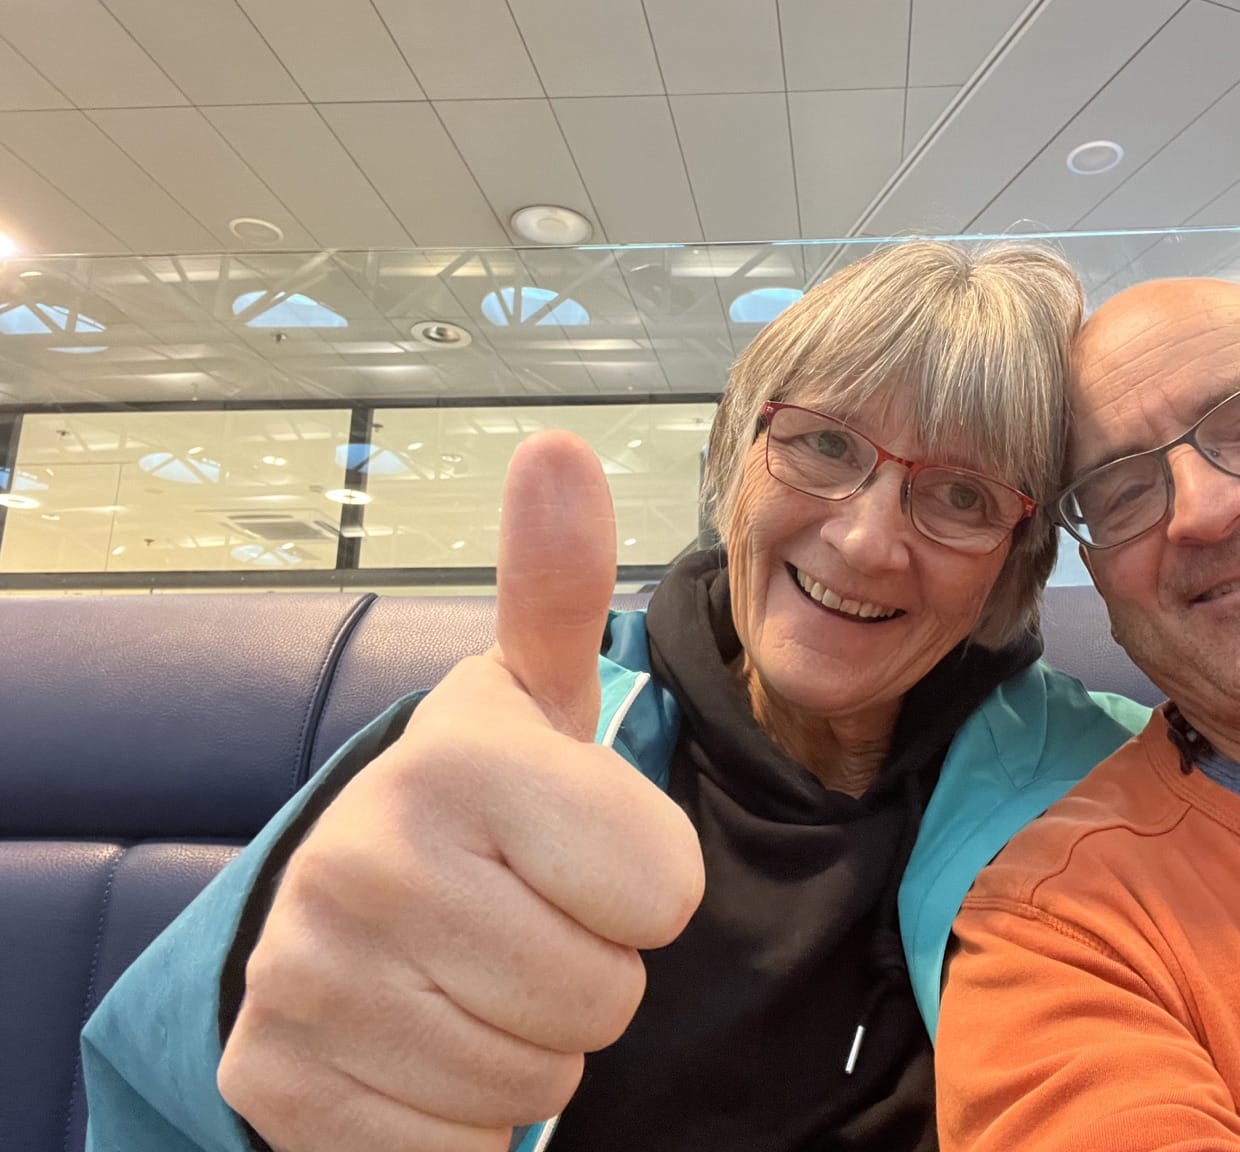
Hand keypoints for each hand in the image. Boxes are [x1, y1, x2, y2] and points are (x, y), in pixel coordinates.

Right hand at [218, 431, 705, 1151]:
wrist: (336, 901)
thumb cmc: (476, 806)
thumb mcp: (531, 699)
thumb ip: (555, 585)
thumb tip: (557, 448)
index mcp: (459, 758)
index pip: (666, 893)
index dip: (645, 885)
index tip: (582, 855)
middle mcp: (368, 858)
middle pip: (609, 994)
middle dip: (586, 967)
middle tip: (523, 918)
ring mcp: (313, 976)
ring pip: (539, 1078)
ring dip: (530, 1040)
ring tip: (474, 972)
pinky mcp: (282, 1080)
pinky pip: (460, 1145)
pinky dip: (462, 1112)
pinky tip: (424, 1038)